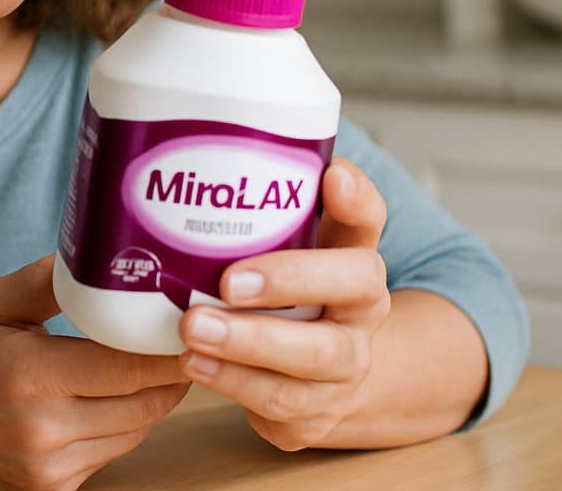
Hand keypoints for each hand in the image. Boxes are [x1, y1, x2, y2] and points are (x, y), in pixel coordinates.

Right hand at [0, 255, 189, 490]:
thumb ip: (48, 281)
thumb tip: (101, 254)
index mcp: (29, 374)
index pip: (127, 367)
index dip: (168, 350)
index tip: (190, 326)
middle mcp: (42, 428)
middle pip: (143, 404)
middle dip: (173, 373)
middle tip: (189, 341)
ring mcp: (47, 467)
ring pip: (134, 432)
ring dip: (154, 401)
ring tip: (162, 365)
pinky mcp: (49, 490)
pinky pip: (109, 454)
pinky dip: (123, 427)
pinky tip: (120, 398)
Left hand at [177, 157, 390, 450]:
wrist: (323, 381)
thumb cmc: (289, 297)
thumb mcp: (287, 250)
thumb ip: (262, 208)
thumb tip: (200, 147)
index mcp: (356, 259)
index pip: (369, 220)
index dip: (356, 200)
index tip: (331, 178)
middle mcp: (362, 313)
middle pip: (350, 291)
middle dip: (289, 283)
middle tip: (226, 282)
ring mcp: (344, 369)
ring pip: (311, 360)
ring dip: (246, 347)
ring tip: (191, 332)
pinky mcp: (313, 415)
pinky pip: (278, 405)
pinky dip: (233, 386)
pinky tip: (195, 366)